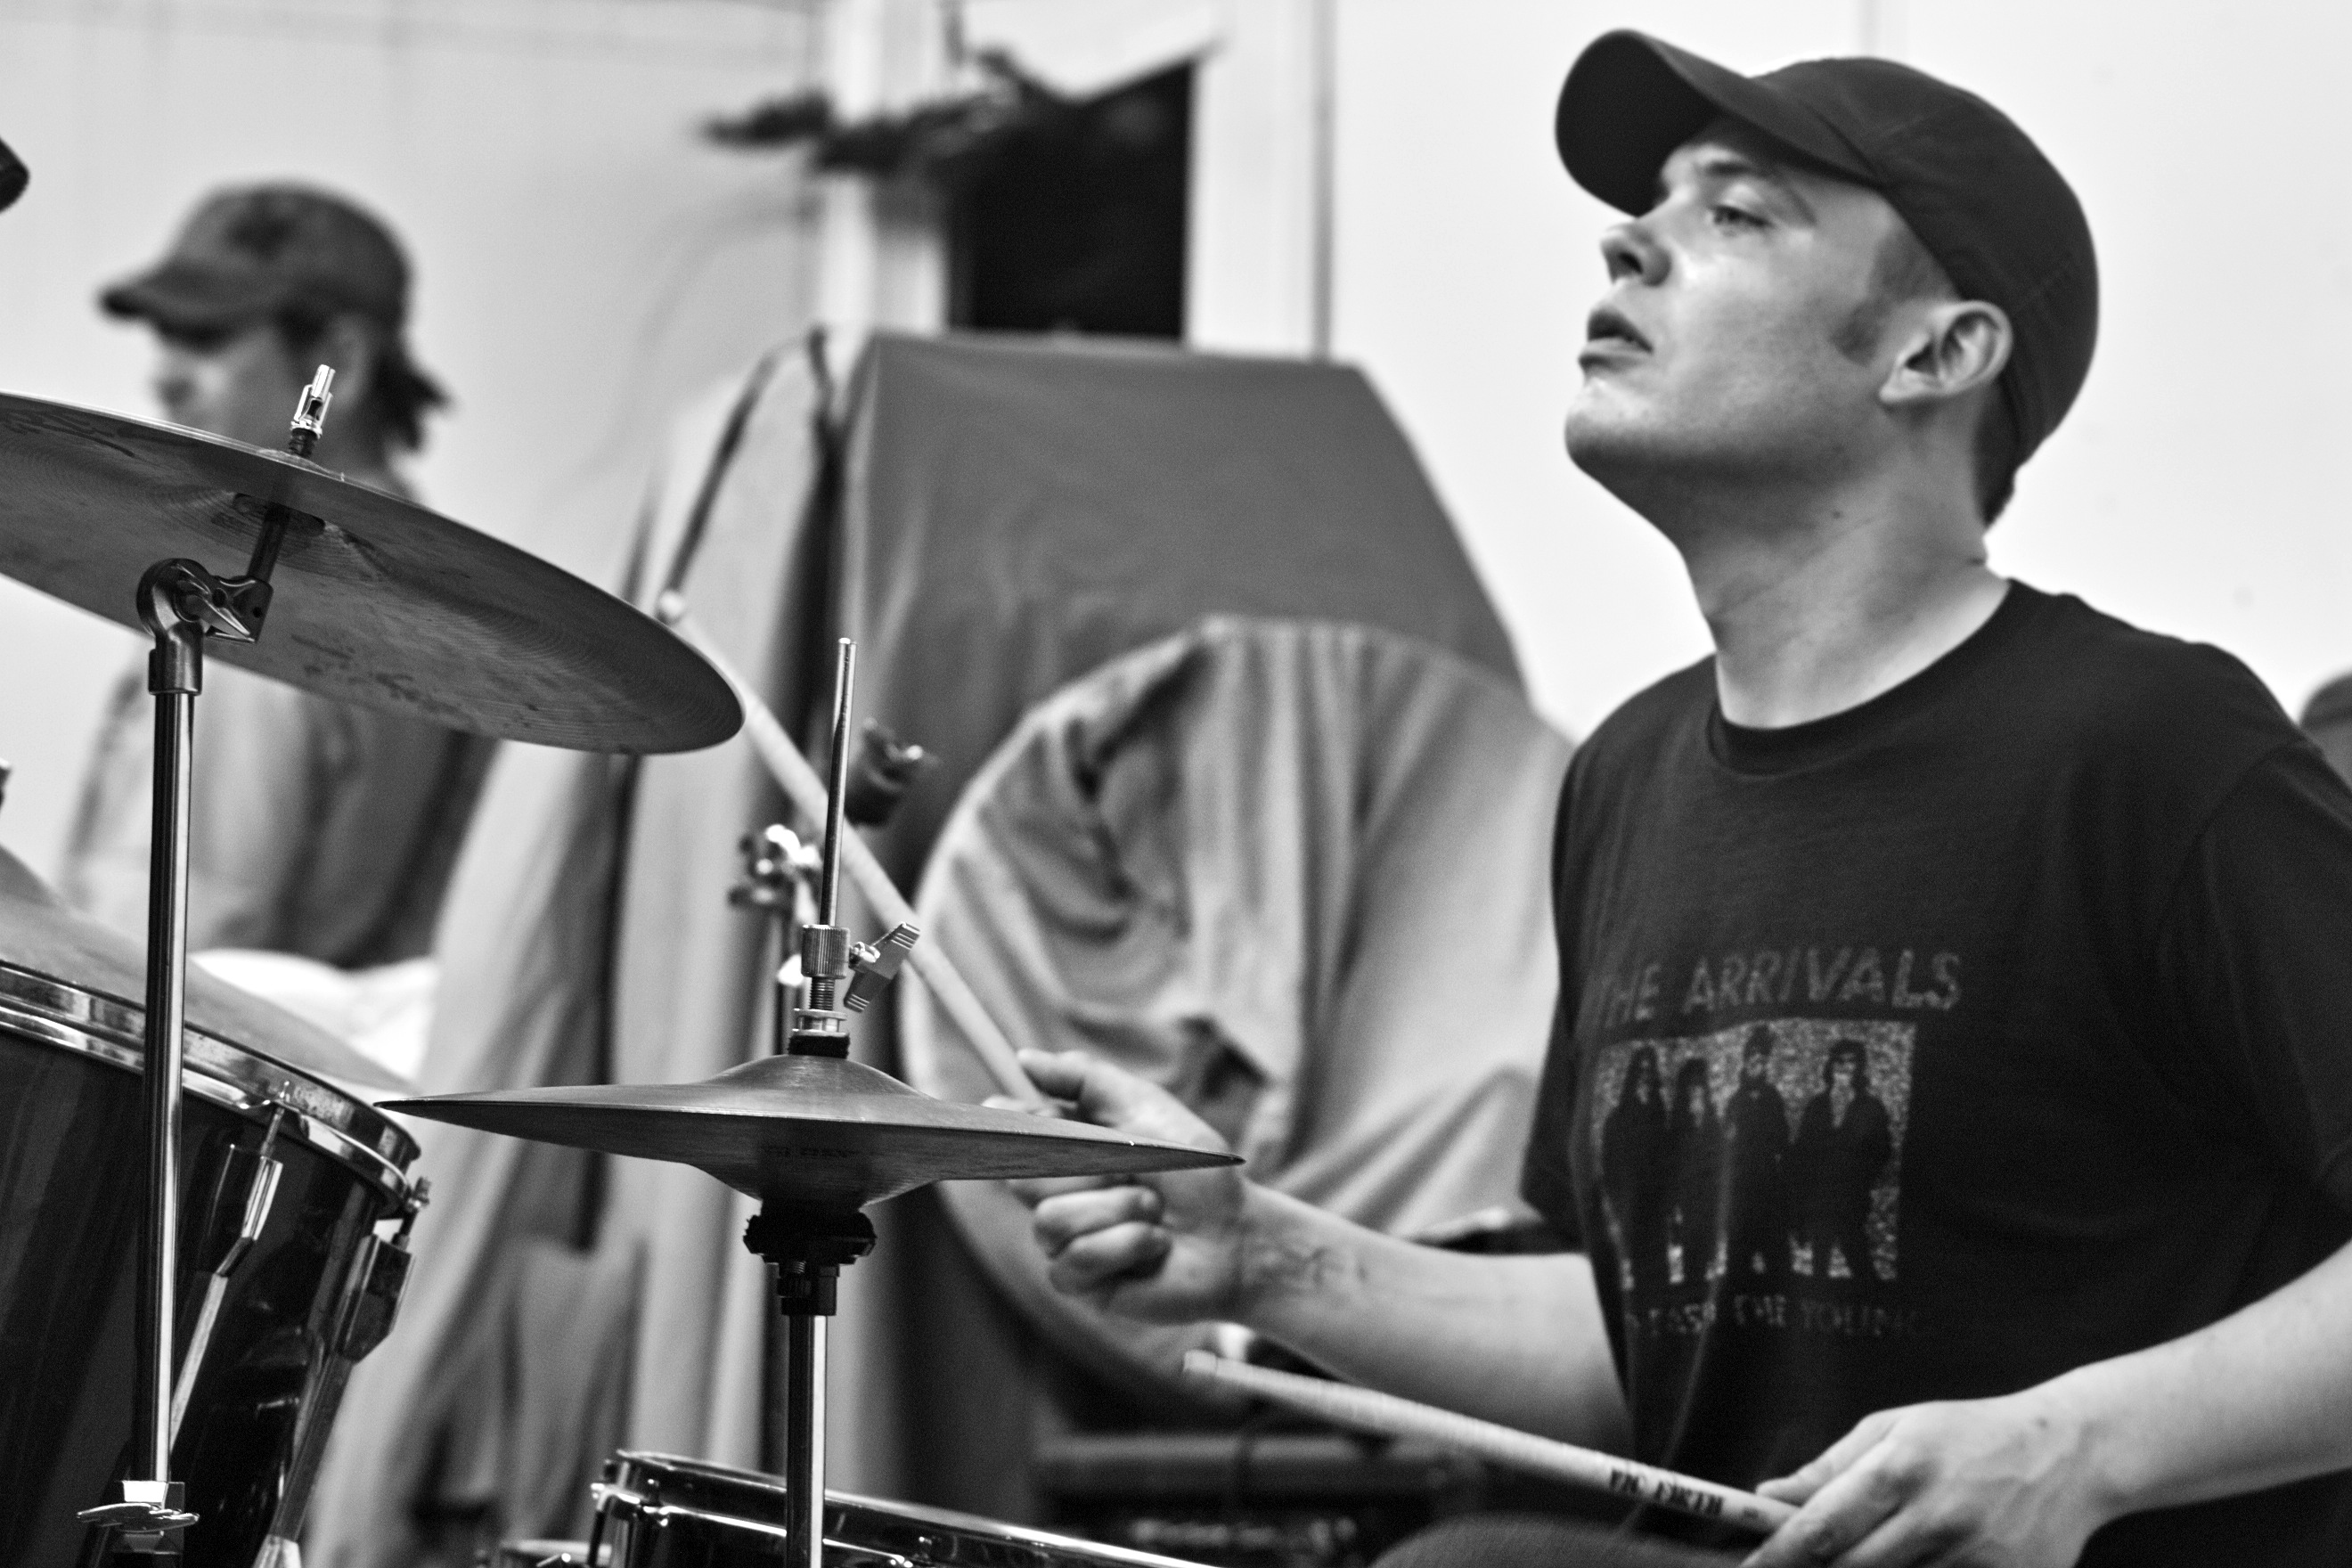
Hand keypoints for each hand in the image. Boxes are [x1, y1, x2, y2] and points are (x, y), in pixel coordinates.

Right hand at [1002, 1048, 1250, 1323]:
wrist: (1237, 1234)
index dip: (1006, 1124)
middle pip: (1023, 1178)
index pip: (1011, 1132)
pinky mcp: (1080, 1281)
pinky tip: (1154, 1244)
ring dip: (1118, 1209)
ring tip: (1155, 1211)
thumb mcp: (1145, 1109)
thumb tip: (1024, 1058)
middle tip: (1134, 1171)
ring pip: (1050, 1221)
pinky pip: (1073, 1261)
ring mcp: (1065, 1239)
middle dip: (1089, 1170)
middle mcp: (1057, 1192)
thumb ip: (1085, 1079)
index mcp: (1067, 1147)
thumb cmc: (1197, 1172)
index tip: (1014, 1112)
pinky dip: (1125, 1245)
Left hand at [1744, 1391, 2114, 1566]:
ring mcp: (1973, 1559)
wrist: (2069, 1454)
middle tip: (1793, 1566)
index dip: (1777, 1556)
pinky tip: (1915, 1559)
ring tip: (1877, 1546)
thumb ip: (1830, 1468)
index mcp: (1900, 1470)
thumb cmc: (1967, 1434)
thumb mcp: (1893, 1428)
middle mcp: (1935, 1519)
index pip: (1822, 1528)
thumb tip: (1770, 1494)